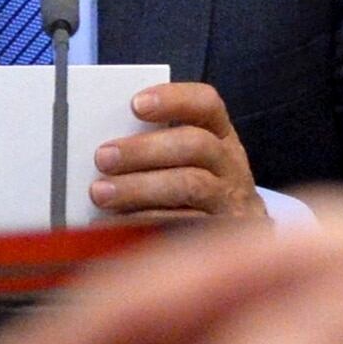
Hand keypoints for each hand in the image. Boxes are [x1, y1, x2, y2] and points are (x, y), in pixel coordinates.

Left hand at [91, 80, 266, 221]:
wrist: (241, 244)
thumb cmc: (198, 190)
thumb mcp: (189, 161)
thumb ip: (158, 145)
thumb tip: (108, 145)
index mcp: (219, 135)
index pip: (206, 104)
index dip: (173, 99)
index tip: (136, 104)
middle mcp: (229, 164)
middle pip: (195, 145)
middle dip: (145, 149)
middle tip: (104, 157)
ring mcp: (228, 200)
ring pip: (190, 185)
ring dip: (141, 187)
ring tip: (102, 193)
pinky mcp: (219, 232)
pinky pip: (184, 226)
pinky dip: (147, 221)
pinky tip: (118, 223)